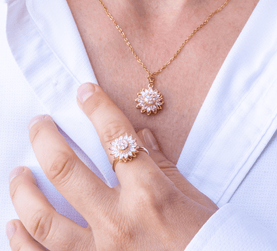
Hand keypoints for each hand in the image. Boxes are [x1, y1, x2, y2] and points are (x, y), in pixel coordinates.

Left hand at [7, 83, 217, 250]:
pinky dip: (22, 242)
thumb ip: (162, 164)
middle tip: (38, 124)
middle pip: (67, 169)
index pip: (116, 137)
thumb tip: (140, 135)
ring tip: (18, 173)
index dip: (98, 107)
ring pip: (45, 219)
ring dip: (24, 191)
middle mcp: (120, 221)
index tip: (85, 91)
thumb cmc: (208, 238)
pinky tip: (14, 224)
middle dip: (46, 139)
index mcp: (151, 194)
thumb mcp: (191, 196)